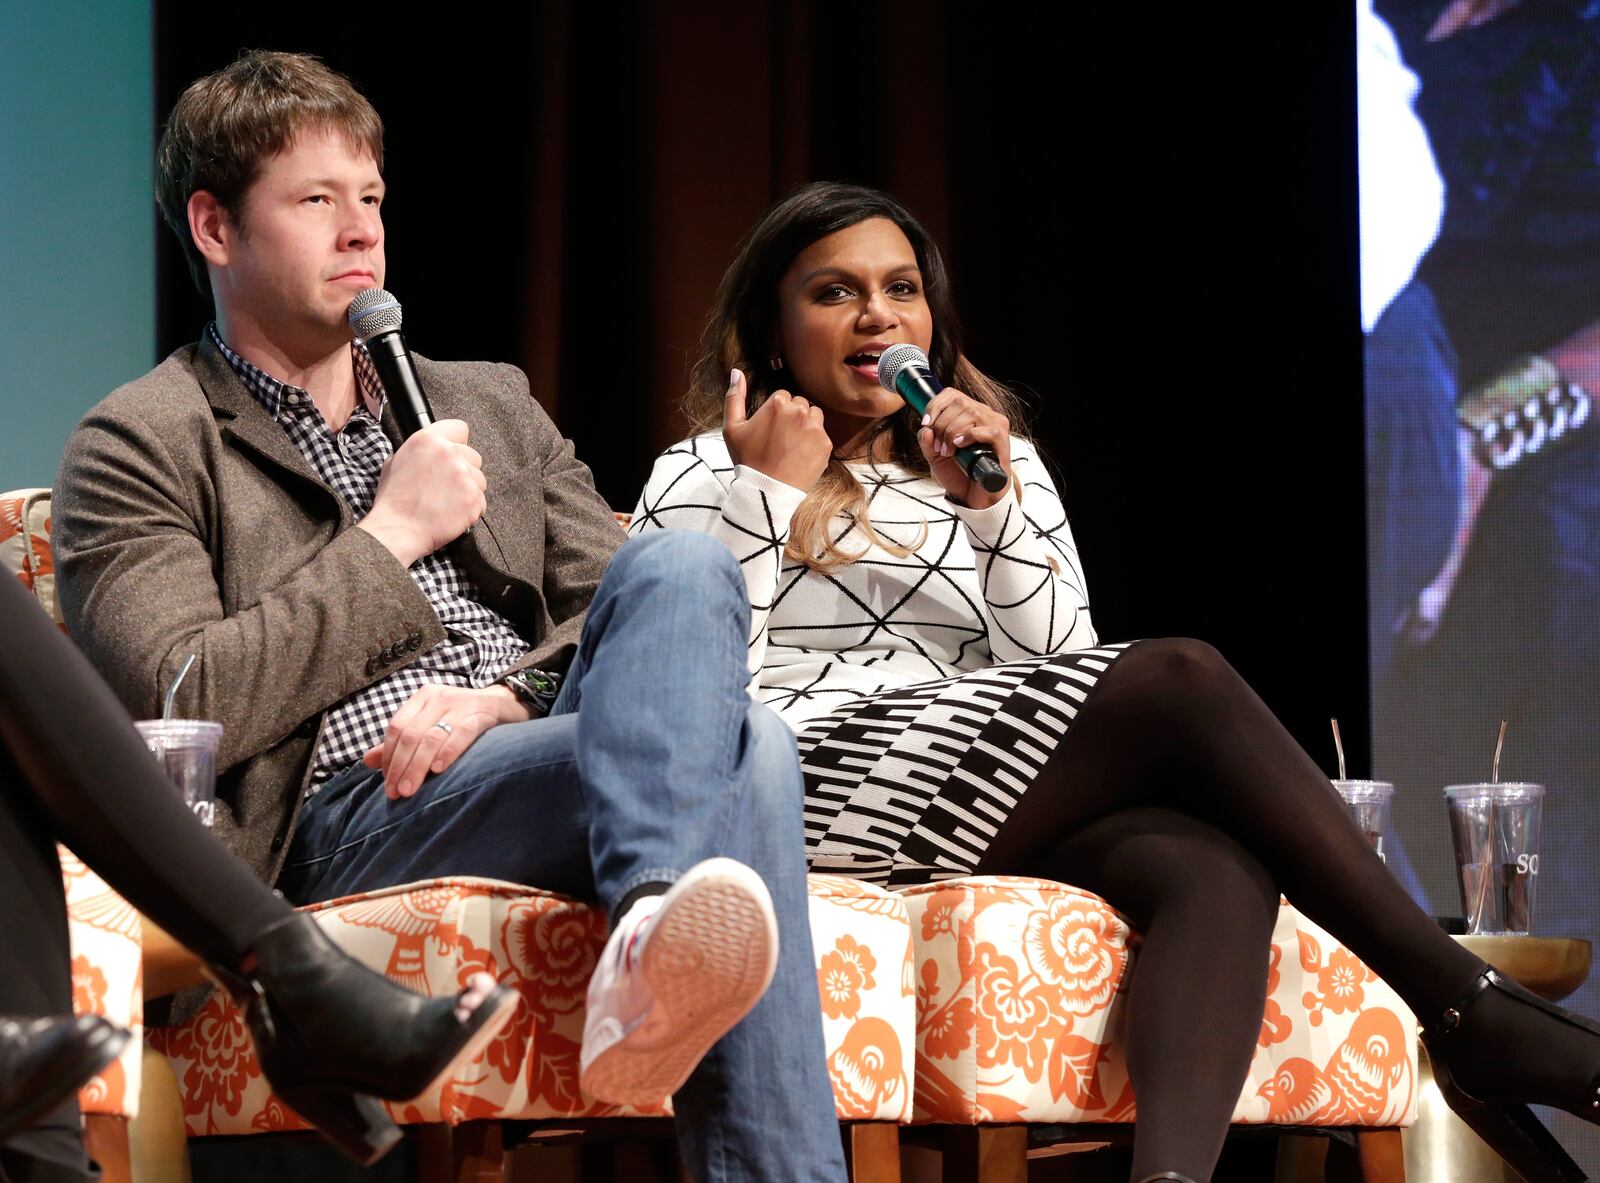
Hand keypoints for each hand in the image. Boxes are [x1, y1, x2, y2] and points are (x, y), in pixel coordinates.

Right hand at [357, 419, 486, 565]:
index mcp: (428, 439)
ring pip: (480, 478)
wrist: (397, 529)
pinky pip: (481, 500)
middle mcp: (448, 452)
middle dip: (464, 469)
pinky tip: (453, 512)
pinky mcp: (473, 497)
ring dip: (469, 489)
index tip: (454, 454)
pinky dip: (471, 508)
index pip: (460, 429)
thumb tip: (433, 449)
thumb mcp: (397, 461)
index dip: (457, 442)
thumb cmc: (394, 499)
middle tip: (446, 485)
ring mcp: (463, 475)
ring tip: (447, 501)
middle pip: (473, 455)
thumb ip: (420, 450)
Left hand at [362, 683, 529, 798]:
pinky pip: (461, 733)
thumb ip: (402, 743)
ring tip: (410, 790)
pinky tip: (438, 769)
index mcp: (423, 698)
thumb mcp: (432, 727)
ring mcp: (461, 703)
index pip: (396, 728)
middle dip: (400, 767)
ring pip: (431, 737)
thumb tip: (368, 762)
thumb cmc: (465, 721)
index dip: (389, 758)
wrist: (507, 707)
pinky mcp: (482, 712)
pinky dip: (448, 752)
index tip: (387, 784)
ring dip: (417, 766)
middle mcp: (439, 697)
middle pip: (410, 735)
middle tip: (395, 794)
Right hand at [722, 369, 832, 491]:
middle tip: (780, 438)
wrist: (766, 491)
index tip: (770, 428)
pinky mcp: (826, 444)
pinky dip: (814, 443)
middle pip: (800, 404)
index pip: (783, 396)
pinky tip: (800, 455)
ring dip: (806, 425)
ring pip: (814, 416)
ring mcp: (815, 427)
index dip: (775, 412)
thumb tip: (736, 371)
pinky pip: (822, 435)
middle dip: (792, 416)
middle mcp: (800, 411)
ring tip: (792, 444)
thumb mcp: (732, 428)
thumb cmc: (747, 459)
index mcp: (778, 403)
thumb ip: (734, 397)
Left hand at [916, 387, 1011, 508]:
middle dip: (942, 424)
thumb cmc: (959, 474)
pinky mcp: (1003, 442)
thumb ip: (927, 443)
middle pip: (960, 403)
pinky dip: (970, 436)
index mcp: (969, 413)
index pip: (952, 394)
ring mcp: (995, 426)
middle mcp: (984, 414)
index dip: (936, 405)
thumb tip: (925, 429)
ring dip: (953, 432)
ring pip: (972, 413)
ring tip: (948, 452)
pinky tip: (960, 446)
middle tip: (938, 446)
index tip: (926, 423)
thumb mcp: (935, 457)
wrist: (974, 497)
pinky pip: (988, 430)